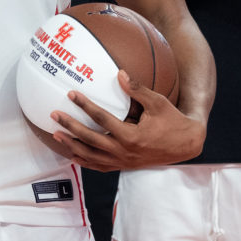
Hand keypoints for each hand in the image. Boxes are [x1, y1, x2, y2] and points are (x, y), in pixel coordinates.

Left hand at [50, 70, 205, 170]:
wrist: (186, 145)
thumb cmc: (172, 121)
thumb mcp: (158, 102)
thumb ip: (137, 90)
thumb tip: (120, 73)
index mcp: (132, 136)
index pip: (102, 119)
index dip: (85, 106)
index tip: (71, 94)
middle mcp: (125, 152)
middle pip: (90, 139)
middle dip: (70, 126)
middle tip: (54, 114)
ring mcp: (123, 161)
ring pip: (92, 156)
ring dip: (72, 146)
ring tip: (56, 135)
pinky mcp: (124, 166)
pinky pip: (100, 166)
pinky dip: (84, 162)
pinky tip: (71, 154)